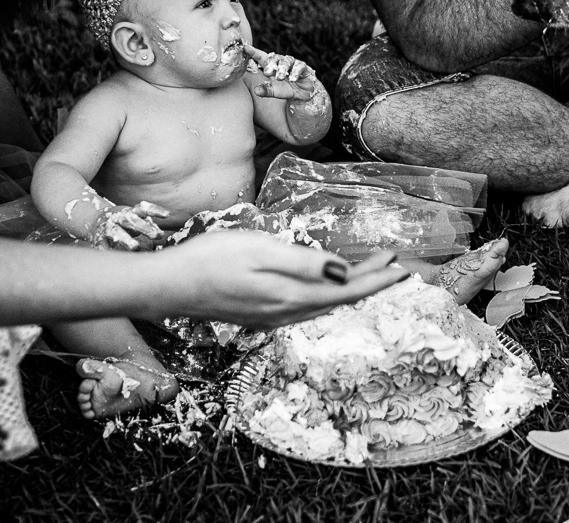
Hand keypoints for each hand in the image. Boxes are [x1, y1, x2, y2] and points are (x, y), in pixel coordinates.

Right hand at [91, 201, 169, 249]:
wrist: (95, 222)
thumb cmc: (124, 224)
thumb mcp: (136, 221)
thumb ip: (149, 226)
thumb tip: (160, 233)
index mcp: (131, 212)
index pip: (144, 209)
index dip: (156, 210)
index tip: (167, 214)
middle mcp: (119, 218)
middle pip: (132, 221)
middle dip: (145, 228)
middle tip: (157, 235)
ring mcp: (109, 227)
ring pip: (117, 232)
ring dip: (126, 239)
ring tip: (135, 246)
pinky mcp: (99, 237)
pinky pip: (103, 243)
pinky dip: (108, 248)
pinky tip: (113, 253)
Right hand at [167, 231, 407, 328]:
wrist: (166, 286)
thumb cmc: (209, 260)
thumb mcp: (259, 250)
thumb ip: (303, 263)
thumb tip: (344, 272)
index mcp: (291, 296)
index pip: (347, 289)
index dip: (377, 279)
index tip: (402, 267)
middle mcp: (286, 312)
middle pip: (340, 299)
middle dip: (371, 282)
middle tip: (395, 265)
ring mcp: (272, 317)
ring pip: (324, 305)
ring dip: (351, 288)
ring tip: (372, 273)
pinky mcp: (260, 314)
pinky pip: (307, 307)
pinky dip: (328, 294)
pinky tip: (328, 287)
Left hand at [245, 45, 316, 100]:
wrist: (304, 94)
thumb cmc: (287, 90)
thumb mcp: (276, 92)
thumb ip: (267, 91)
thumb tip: (256, 90)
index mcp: (272, 66)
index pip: (262, 57)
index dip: (254, 52)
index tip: (245, 48)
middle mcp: (281, 62)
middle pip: (274, 58)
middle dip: (270, 64)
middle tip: (267, 72)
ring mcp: (293, 63)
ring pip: (286, 61)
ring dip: (282, 69)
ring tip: (280, 77)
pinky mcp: (303, 67)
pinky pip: (299, 66)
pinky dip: (295, 72)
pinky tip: (293, 79)